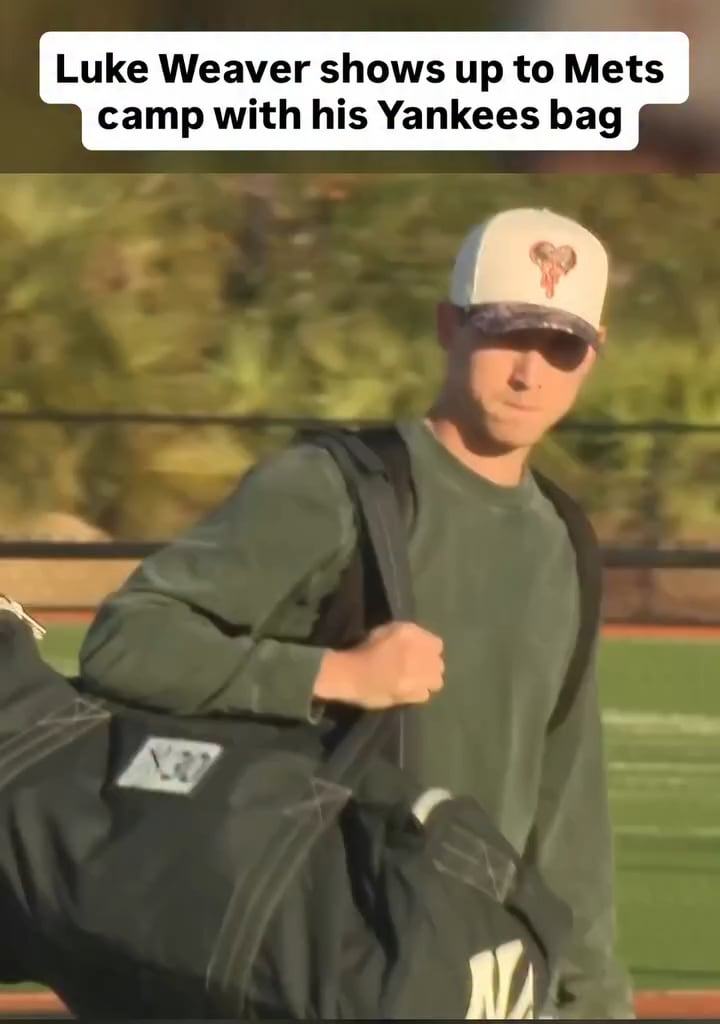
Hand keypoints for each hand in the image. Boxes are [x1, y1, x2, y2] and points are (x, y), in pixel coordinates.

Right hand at [313, 622, 443, 709]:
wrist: (349, 674)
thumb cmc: (362, 651)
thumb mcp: (383, 632)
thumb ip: (405, 635)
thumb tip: (417, 644)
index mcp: (410, 633)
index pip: (437, 645)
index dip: (429, 651)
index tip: (421, 656)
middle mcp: (419, 652)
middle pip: (438, 664)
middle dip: (430, 667)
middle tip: (417, 671)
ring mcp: (418, 674)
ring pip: (436, 681)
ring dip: (427, 682)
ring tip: (414, 683)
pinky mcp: (412, 693)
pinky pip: (425, 695)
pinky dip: (418, 694)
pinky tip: (407, 693)